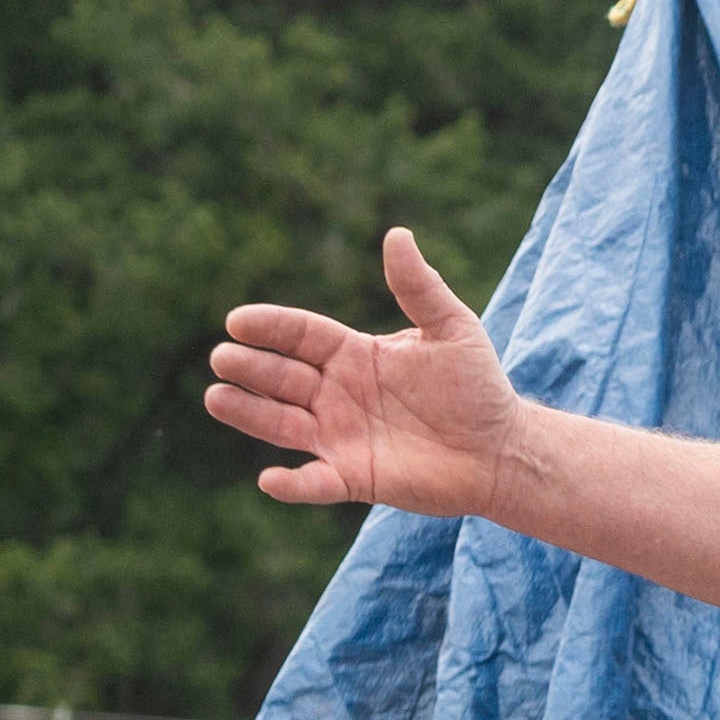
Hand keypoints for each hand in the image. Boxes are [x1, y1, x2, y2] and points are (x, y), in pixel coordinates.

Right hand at [206, 227, 533, 518]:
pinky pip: (316, 482)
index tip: (238, 321)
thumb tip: (398, 234)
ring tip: (216, 398)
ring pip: (281, 424)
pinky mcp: (355, 477)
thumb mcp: (452, 330)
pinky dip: (293, 485)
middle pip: (281, 376)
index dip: (269, 327)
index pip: (300, 335)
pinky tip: (270, 480)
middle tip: (223, 357)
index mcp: (352, 354)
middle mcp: (335, 394)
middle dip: (250, 367)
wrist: (503, 449)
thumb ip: (420, 287)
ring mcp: (340, 436)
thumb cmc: (477, 387)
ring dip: (248, 413)